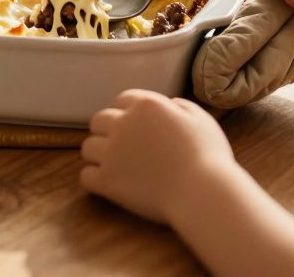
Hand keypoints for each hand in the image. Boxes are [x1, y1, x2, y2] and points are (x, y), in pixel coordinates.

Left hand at [80, 89, 241, 223]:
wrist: (202, 192)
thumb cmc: (208, 156)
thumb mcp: (200, 119)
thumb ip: (180, 106)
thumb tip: (169, 104)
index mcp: (145, 105)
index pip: (122, 100)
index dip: (128, 113)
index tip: (135, 127)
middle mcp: (123, 124)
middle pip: (99, 121)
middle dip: (108, 131)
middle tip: (122, 147)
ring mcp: (112, 152)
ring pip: (88, 147)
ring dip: (98, 154)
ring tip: (115, 165)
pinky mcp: (107, 180)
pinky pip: (86, 176)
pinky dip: (95, 179)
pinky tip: (109, 183)